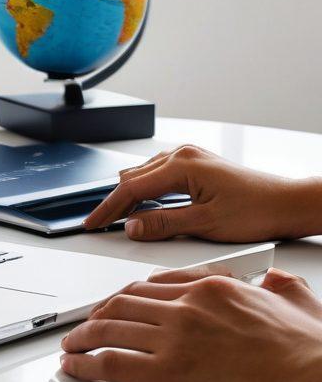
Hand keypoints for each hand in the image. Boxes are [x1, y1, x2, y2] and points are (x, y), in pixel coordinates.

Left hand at [60, 267, 321, 381]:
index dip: (128, 293)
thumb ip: (280, 287)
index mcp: (210, 288)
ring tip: (71, 344)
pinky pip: (112, 363)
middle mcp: (185, 307)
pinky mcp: (167, 373)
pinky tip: (75, 366)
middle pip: (125, 302)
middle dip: (99, 311)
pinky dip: (86, 364)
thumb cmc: (308, 352)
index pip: (155, 283)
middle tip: (86, 321)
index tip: (118, 301)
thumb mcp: (296, 301)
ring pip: (111, 328)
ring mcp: (174, 338)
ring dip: (84, 336)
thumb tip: (277, 280)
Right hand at [83, 144, 321, 241]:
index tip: (93, 222)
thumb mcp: (206, 224)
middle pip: (133, 179)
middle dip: (116, 202)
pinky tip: (146, 205)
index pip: (131, 188)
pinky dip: (147, 191)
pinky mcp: (195, 164)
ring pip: (144, 175)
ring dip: (132, 196)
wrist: (287, 203)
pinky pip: (159, 174)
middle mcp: (182, 155)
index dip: (108, 208)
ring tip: (121, 218)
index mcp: (181, 165)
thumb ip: (164, 224)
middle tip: (102, 224)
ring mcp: (189, 157)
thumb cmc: (257, 211)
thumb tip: (133, 227)